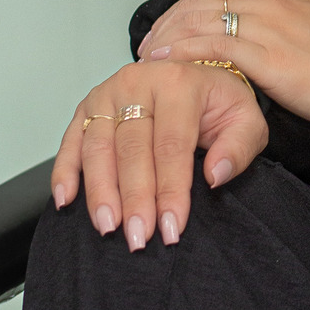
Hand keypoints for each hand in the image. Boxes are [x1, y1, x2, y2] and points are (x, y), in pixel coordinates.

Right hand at [52, 59, 266, 250]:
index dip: (171, 189)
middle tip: (138, 237)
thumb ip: (238, 147)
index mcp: (180, 82)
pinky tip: (66, 200)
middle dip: (135, 199)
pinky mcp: (87, 107)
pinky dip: (65, 171)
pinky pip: (71, 140)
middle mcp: (139, 82)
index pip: (172, 145)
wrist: (193, 73)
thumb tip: (215, 175)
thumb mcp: (245, 118)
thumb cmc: (218, 101)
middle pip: (132, 149)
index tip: (171, 227)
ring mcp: (108, 93)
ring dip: (100, 192)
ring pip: (98, 148)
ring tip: (108, 227)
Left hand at [138, 0, 309, 144]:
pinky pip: (214, 48)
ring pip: (201, 21)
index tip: (166, 31)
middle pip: (200, 2)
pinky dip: (183, 52)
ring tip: (146, 59)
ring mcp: (270, 27)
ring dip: (167, 38)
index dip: (184, 9)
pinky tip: (164, 63)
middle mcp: (272, 1)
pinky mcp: (271, 58)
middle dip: (168, 23)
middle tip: (147, 47)